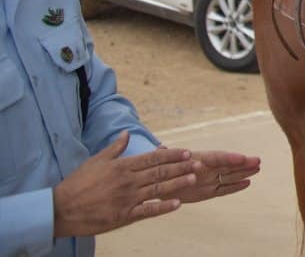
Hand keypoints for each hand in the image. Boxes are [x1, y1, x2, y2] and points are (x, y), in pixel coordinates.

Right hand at [53, 132, 194, 238]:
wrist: (60, 209)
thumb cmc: (76, 184)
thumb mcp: (95, 161)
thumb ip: (115, 148)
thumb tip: (127, 132)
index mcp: (122, 167)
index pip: (152, 158)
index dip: (172, 155)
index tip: (187, 151)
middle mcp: (127, 182)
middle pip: (160, 172)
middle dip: (181, 167)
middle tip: (199, 163)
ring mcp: (127, 199)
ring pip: (158, 190)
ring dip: (178, 184)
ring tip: (194, 178)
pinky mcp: (123, 216)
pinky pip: (148, 211)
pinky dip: (163, 207)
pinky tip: (177, 204)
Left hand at [166, 150, 261, 203]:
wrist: (160, 184)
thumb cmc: (162, 169)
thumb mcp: (162, 162)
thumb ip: (165, 157)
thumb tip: (162, 148)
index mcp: (198, 160)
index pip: (216, 158)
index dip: (229, 158)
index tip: (242, 158)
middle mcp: (207, 169)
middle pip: (228, 166)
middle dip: (243, 164)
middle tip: (258, 161)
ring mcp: (209, 180)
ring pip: (229, 176)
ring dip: (243, 173)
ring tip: (257, 169)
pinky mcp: (209, 192)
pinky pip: (224, 189)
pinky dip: (235, 187)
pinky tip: (247, 183)